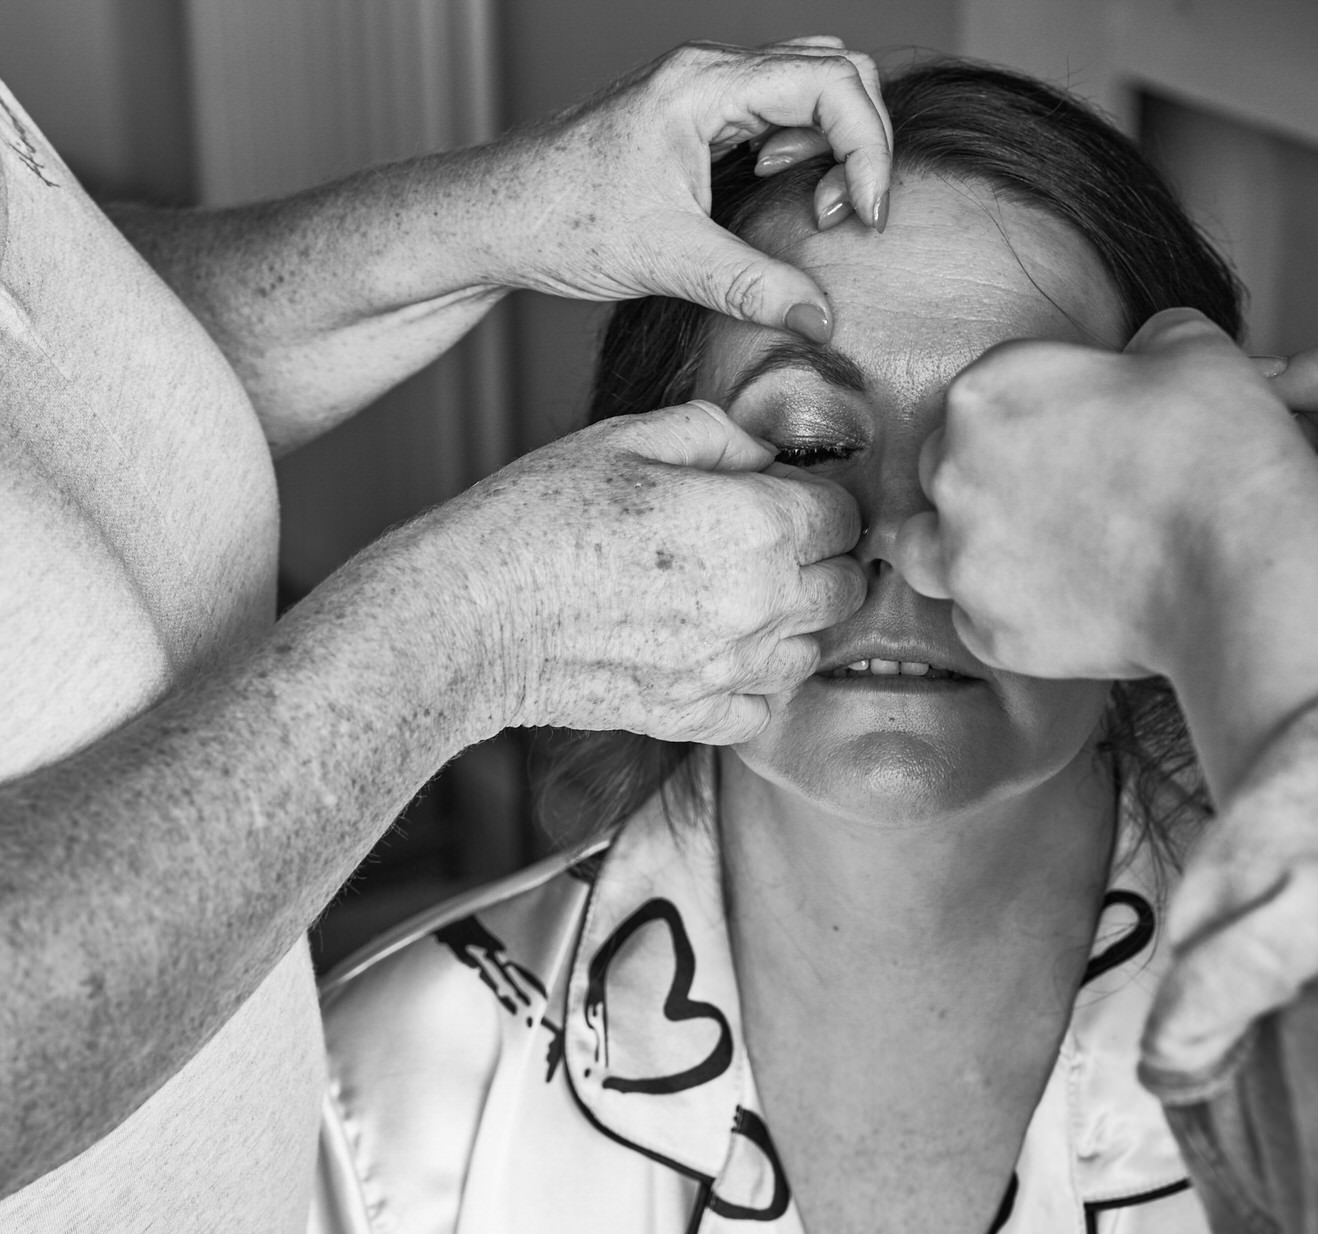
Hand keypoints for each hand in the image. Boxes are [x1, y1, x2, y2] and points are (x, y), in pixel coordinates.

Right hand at [436, 402, 864, 742]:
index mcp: (756, 524)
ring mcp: (729, 668)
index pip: (844, 516)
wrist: (473, 613)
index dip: (820, 499)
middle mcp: (760, 602)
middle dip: (821, 560)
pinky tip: (714, 651)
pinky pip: (761, 706)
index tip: (789, 496)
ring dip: (791, 623)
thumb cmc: (540, 516)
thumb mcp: (629, 437)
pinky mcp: (693, 716)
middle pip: (844, 587)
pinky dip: (751, 682)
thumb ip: (718, 433)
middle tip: (772, 544)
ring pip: (811, 650)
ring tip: (739, 597)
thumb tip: (765, 451)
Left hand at [478, 37, 891, 338]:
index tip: (865, 215)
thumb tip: (820, 318)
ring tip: (814, 206)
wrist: (492, 218)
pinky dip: (799, 146)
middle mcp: (705, 73)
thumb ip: (753, 287)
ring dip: (831, 142)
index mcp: (702, 86)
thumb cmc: (557, 220)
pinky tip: (775, 190)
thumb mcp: (667, 261)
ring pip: (808, 84)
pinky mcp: (693, 115)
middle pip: (834, 67)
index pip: (830, 82)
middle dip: (860, 140)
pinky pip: (775, 108)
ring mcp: (700, 89)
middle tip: (844, 214)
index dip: (868, 148)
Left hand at [893, 310, 1317, 794]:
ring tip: (1027, 555)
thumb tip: (1142, 354)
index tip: (1079, 434)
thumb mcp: (1193, 349)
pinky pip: (975, 619)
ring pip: (928, 549)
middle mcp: (954, 474)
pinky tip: (1061, 606)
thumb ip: (1146, 340)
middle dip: (992, 478)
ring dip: (968, 546)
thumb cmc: (1218, 450)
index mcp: (987, 392)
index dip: (1034, 412)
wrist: (1239, 566)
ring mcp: (965, 560)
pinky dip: (1010, 613)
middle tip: (1062, 496)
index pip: (987, 395)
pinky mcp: (990, 632)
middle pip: (947, 469)